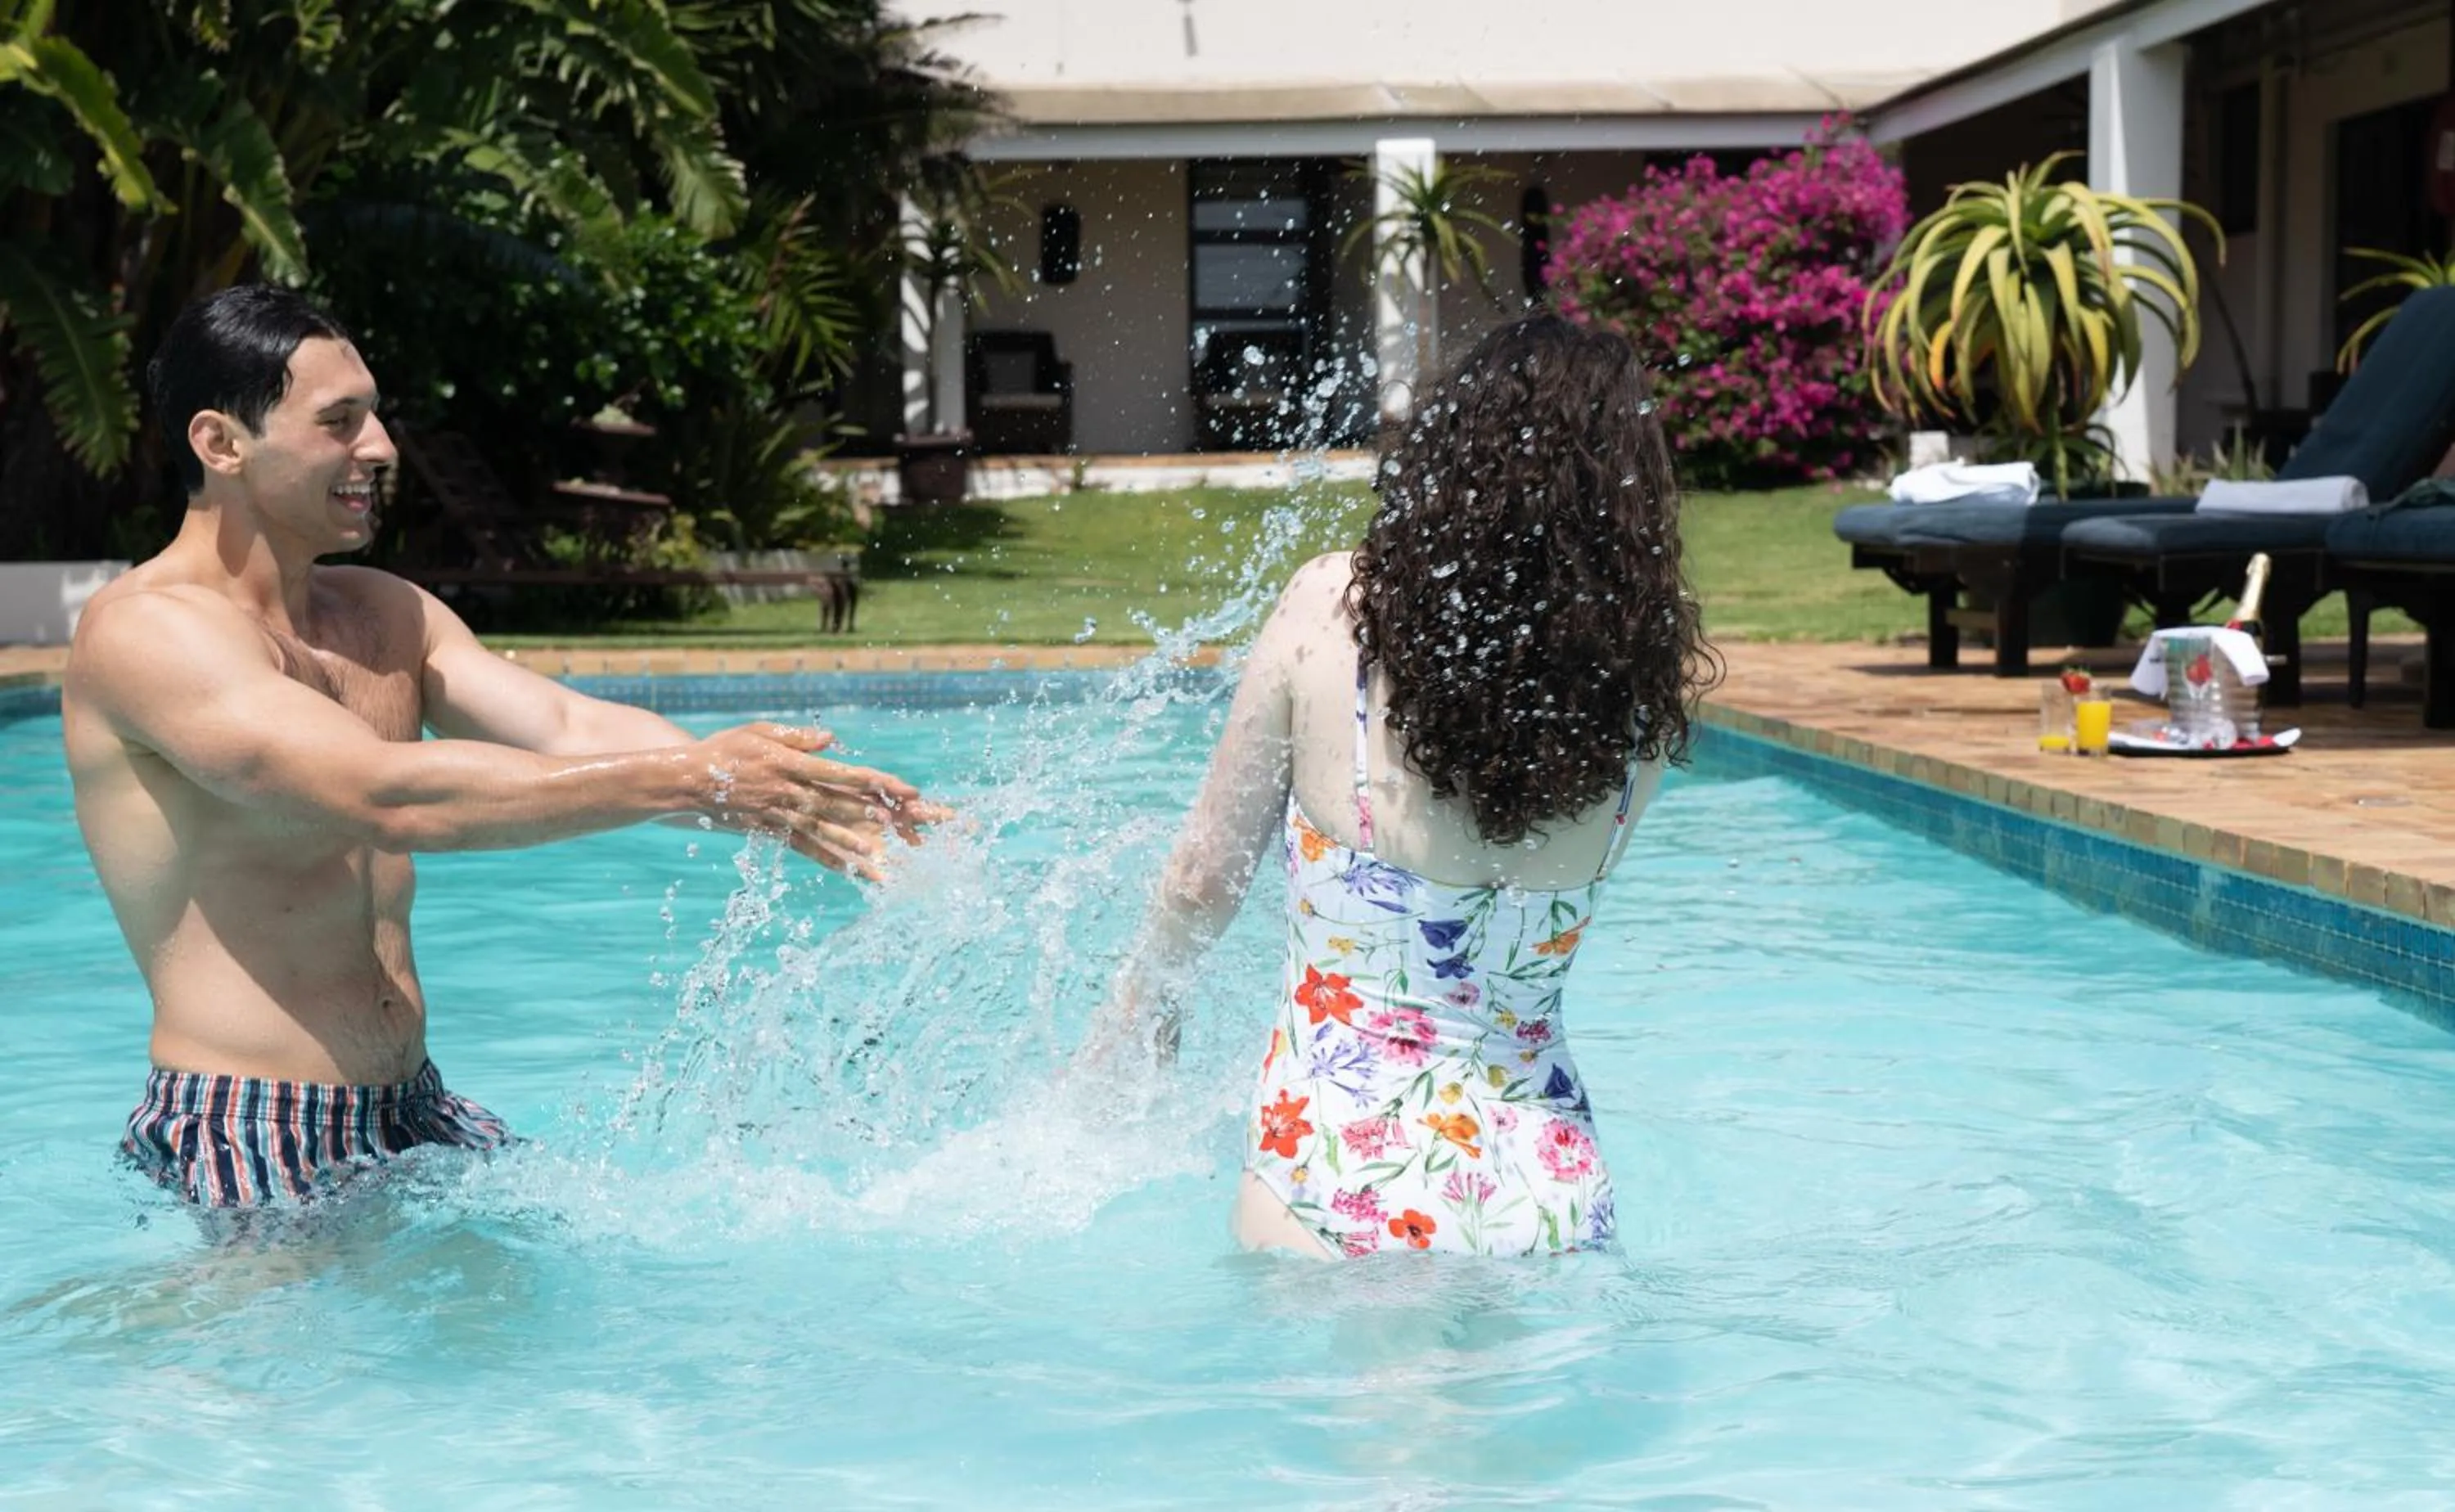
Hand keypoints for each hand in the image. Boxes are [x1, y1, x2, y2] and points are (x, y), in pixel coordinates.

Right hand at [690, 722, 950, 878]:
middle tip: (909, 826)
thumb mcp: (760, 732)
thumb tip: (831, 739)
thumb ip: (797, 737)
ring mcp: (781, 815)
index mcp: (792, 765)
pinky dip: (829, 860)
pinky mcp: (772, 832)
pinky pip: (805, 848)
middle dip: (876, 815)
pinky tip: (852, 871)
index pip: (842, 774)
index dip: (875, 782)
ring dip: (856, 844)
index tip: (905, 789)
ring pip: (825, 832)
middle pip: (840, 805)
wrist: (688, 781)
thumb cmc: (726, 750)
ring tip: (884, 857)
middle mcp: (790, 793)